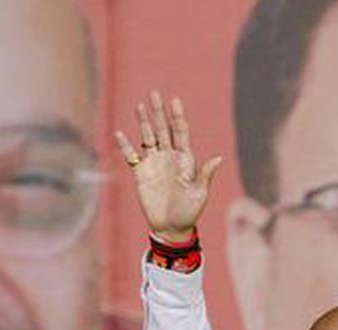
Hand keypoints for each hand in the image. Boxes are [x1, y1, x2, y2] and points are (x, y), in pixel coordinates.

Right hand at [115, 92, 222, 241]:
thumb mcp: (200, 193)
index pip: (181, 132)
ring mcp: (154, 164)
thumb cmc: (190, 211)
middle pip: (163, 129)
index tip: (174, 99)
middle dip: (159, 112)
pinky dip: (125, 145)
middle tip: (154, 93)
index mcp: (185, 159)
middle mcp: (169, 157)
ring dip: (144, 122)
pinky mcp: (141, 174)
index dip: (177, 116)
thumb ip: (205, 175)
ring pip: (148, 137)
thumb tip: (218, 158)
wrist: (172, 228)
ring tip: (140, 106)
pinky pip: (131, 156)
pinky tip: (120, 133)